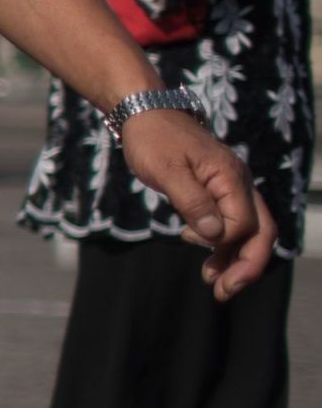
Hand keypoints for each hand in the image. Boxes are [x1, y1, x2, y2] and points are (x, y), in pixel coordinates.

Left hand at [120, 109, 276, 297]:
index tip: (191, 246)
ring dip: (235, 258)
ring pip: (249, 230)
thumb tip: (214, 234)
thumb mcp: (166, 170)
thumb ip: (191, 201)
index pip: (242, 224)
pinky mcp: (219, 191)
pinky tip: (206, 256)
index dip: (223, 244)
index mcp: (230, 178)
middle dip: (247, 265)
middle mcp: (239, 183)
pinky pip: (233, 222)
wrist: (146, 114)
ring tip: (215, 285)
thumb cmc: (153, 139)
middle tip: (223, 293)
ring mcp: (232, 187)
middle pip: (261, 231)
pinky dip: (224, 243)